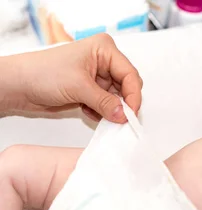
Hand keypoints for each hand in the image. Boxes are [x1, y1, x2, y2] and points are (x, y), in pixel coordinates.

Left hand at [3, 33, 141, 122]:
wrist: (19, 85)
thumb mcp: (79, 87)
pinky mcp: (92, 90)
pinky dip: (101, 112)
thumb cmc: (42, 73)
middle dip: (122, 104)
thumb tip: (124, 115)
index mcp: (104, 49)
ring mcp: (98, 77)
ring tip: (94, 112)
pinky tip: (86, 111)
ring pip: (117, 99)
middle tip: (119, 118)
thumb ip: (105, 102)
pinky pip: (107, 105)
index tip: (131, 114)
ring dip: (110, 109)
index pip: (130, 74)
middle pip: (127, 87)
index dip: (133, 95)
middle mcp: (104, 61)